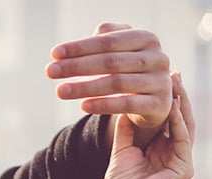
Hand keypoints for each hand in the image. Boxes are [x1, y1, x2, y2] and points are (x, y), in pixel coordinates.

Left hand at [48, 23, 172, 146]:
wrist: (152, 102)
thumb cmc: (128, 71)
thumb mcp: (117, 52)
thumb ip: (101, 41)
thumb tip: (73, 47)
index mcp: (147, 39)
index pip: (108, 41)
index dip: (80, 47)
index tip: (54, 54)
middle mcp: (159, 58)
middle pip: (110, 61)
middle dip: (76, 66)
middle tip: (50, 71)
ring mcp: (162, 81)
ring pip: (117, 83)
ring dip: (84, 87)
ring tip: (60, 91)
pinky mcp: (160, 105)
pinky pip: (128, 104)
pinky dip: (103, 105)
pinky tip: (82, 106)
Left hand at [101, 72, 194, 178]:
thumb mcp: (122, 150)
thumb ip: (126, 129)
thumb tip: (125, 105)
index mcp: (162, 149)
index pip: (168, 118)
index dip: (166, 98)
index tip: (161, 77)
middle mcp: (175, 152)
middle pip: (181, 118)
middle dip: (178, 95)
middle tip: (174, 73)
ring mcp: (182, 160)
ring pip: (186, 125)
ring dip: (182, 103)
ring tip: (176, 82)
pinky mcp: (184, 168)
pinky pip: (183, 139)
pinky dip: (177, 122)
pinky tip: (173, 106)